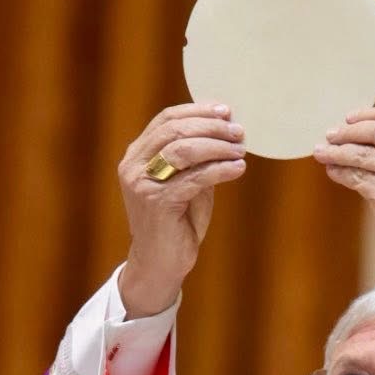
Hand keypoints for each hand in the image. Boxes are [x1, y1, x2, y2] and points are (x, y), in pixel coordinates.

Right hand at [117, 103, 246, 316]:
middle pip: (176, 131)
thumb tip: (225, 130)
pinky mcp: (157, 203)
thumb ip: (197, 158)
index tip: (226, 111)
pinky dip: (220, 170)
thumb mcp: (186, 182)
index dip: (198, 111)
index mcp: (137, 155)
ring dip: (217, 147)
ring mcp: (142, 184)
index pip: (167, 120)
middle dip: (211, 127)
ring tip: (240, 150)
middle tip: (238, 132)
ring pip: (184, 151)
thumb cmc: (176, 223)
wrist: (160, 264)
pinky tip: (237, 169)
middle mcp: (134, 166)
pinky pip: (194, 178)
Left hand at [313, 106, 374, 298]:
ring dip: (337, 152)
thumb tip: (358, 137)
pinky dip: (341, 173)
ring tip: (320, 151)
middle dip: (350, 131)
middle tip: (330, 134)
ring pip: (365, 155)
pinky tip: (332, 171)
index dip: (372, 114)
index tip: (350, 118)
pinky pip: (358, 178)